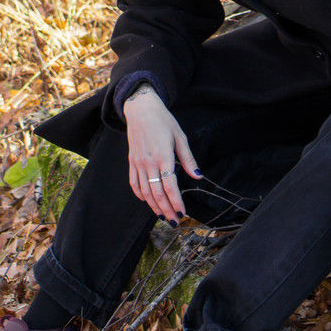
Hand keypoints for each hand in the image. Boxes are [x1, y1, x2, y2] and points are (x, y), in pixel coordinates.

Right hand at [123, 85, 201, 223]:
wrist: (141, 109)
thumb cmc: (163, 121)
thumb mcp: (180, 136)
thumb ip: (188, 159)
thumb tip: (198, 176)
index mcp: (163, 156)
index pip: (170, 186)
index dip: (176, 202)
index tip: (183, 213)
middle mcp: (149, 162)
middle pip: (157, 193)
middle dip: (167, 210)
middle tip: (175, 222)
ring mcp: (138, 163)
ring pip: (145, 192)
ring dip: (154, 206)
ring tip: (163, 216)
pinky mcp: (132, 161)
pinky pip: (134, 183)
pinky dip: (140, 195)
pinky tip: (147, 201)